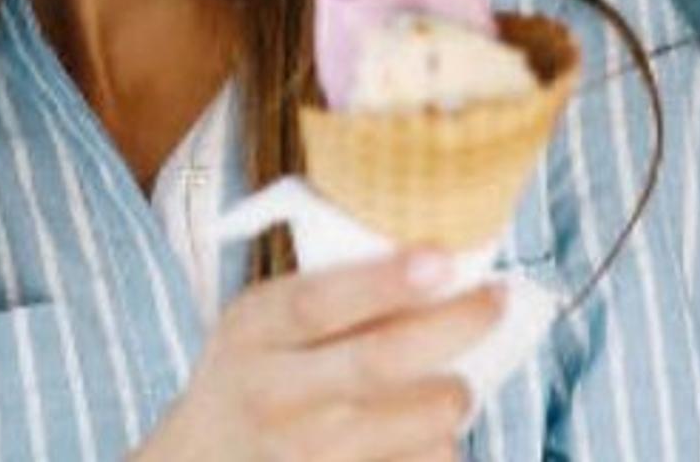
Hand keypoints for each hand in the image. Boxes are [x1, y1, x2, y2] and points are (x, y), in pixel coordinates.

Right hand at [137, 248, 498, 461]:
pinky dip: (441, 442)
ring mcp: (306, 457)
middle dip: (454, 324)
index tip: (443, 259)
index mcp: (253, 332)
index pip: (319, 303)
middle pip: (380, 362)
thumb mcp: (264, 319)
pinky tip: (423, 427)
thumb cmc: (256, 371)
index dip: (384, 282)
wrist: (204, 460)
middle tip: (495, 297)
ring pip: (421, 422)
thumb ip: (330, 292)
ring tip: (451, 375)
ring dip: (456, 390)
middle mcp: (274, 397)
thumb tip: (441, 262)